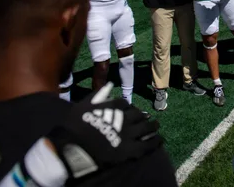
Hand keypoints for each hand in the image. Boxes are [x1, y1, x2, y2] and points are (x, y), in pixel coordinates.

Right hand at [46, 83, 162, 180]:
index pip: (125, 104)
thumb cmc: (76, 123)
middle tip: (148, 117)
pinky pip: (147, 144)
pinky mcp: (130, 149)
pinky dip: (155, 141)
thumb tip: (110, 84)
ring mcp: (128, 133)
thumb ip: (100, 94)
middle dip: (143, 116)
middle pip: (138, 115)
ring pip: (146, 127)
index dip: (128, 108)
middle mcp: (124, 118)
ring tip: (156, 125)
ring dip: (153, 126)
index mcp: (115, 106)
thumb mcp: (86, 104)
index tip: (130, 110)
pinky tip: (160, 140)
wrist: (73, 143)